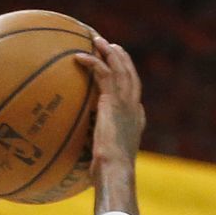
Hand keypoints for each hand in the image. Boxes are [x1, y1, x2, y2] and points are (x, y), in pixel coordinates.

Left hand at [76, 35, 144, 172]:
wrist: (115, 170)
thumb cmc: (109, 174)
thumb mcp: (105, 160)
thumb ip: (99, 152)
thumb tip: (87, 161)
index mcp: (136, 120)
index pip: (134, 93)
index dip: (128, 79)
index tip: (120, 70)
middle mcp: (134, 107)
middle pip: (130, 73)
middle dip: (121, 57)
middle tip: (110, 45)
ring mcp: (126, 101)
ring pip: (120, 67)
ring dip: (108, 51)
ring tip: (97, 40)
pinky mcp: (113, 100)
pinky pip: (102, 72)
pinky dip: (91, 62)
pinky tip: (79, 56)